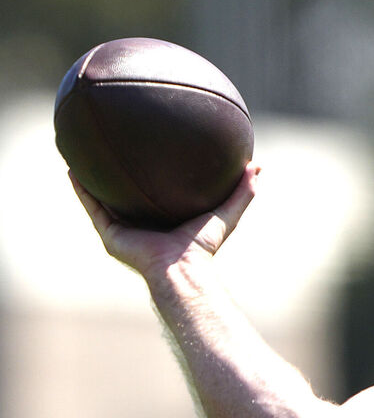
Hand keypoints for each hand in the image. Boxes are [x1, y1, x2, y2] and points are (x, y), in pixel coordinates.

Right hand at [70, 163, 259, 279]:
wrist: (182, 269)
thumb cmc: (204, 246)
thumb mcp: (226, 213)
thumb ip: (243, 191)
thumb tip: (258, 165)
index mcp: (165, 219)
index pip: (156, 194)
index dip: (151, 175)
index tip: (149, 151)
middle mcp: (142, 224)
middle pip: (125, 195)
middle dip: (118, 176)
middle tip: (112, 148)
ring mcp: (123, 230)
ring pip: (102, 199)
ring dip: (92, 179)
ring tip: (82, 155)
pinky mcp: (110, 235)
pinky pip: (92, 207)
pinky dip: (82, 190)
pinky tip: (72, 170)